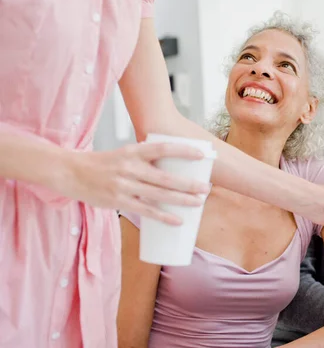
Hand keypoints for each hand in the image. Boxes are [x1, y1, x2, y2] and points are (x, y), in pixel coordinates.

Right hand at [57, 142, 209, 223]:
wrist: (71, 172)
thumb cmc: (102, 163)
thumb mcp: (123, 153)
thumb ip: (145, 159)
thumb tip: (173, 166)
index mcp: (133, 151)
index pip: (163, 148)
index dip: (183, 151)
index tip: (201, 155)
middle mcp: (130, 168)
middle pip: (166, 177)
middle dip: (189, 184)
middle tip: (206, 188)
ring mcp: (124, 186)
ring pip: (159, 195)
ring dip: (182, 200)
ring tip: (198, 203)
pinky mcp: (119, 201)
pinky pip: (146, 211)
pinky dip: (163, 216)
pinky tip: (178, 220)